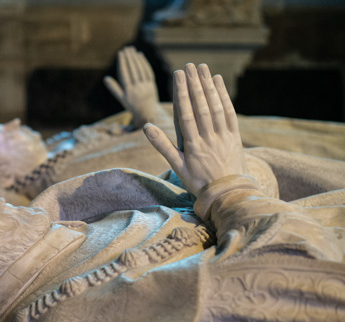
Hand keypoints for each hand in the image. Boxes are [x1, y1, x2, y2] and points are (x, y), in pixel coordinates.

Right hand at [104, 47, 162, 127]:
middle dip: (129, 58)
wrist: (147, 112)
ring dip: (136, 58)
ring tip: (132, 50)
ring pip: (140, 70)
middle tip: (126, 48)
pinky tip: (140, 55)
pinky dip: (144, 63)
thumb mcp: (121, 98)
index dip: (122, 63)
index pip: (125, 74)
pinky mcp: (152, 84)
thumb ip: (114, 88)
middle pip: (133, 70)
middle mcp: (137, 89)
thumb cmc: (132, 105)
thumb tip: (105, 78)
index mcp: (128, 92)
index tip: (120, 53)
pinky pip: (148, 72)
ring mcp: (146, 86)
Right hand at [143, 63, 246, 197]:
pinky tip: (219, 82)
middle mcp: (209, 138)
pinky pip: (230, 113)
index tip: (178, 76)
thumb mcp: (177, 167)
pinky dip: (224, 96)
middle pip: (202, 106)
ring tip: (203, 68)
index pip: (186, 114)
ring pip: (216, 106)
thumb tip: (147, 128)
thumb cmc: (198, 182)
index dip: (182, 93)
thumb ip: (162, 146)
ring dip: (209, 86)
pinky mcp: (235, 136)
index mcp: (193, 145)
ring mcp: (223, 136)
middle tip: (189, 66)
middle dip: (195, 84)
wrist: (227, 194)